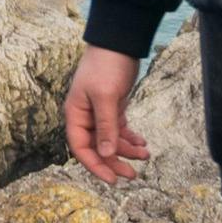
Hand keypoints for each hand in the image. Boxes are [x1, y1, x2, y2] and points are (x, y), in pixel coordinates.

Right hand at [64, 45, 149, 183]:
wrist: (119, 43)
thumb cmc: (106, 67)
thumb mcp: (105, 97)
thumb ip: (105, 126)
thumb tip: (104, 154)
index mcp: (76, 114)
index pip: (80, 147)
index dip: (95, 165)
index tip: (112, 179)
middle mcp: (85, 116)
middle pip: (97, 147)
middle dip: (114, 161)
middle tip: (132, 175)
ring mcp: (99, 112)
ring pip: (110, 140)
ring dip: (127, 150)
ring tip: (146, 154)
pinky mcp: (113, 107)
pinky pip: (119, 130)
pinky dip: (130, 138)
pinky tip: (143, 142)